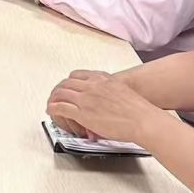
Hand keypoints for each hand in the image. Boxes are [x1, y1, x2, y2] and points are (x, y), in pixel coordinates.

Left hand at [46, 71, 166, 144]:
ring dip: (54, 99)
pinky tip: (51, 111)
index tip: (67, 88)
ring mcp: (86, 98)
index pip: (77, 75)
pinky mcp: (82, 112)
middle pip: (66, 83)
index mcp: (102, 78)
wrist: (142, 119)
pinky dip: (53, 108)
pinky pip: (61, 107)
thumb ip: (109, 92)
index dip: (69, 82)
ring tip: (51, 104)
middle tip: (56, 97)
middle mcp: (92, 85)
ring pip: (61, 93)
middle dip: (59, 90)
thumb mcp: (121, 91)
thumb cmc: (138, 110)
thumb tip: (104, 102)